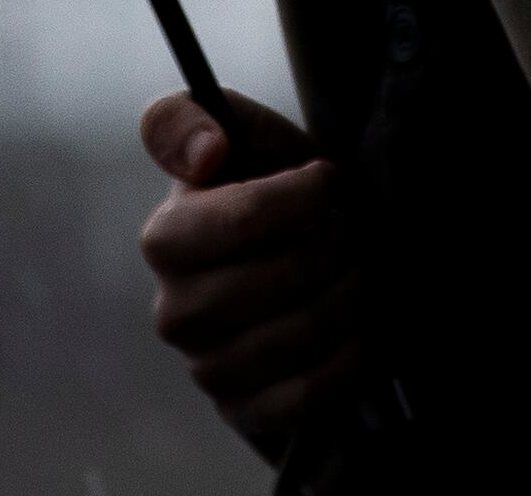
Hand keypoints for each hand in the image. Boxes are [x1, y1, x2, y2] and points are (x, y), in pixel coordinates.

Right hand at [136, 89, 364, 454]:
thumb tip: (207, 154)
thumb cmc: (273, 198)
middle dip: (335, 246)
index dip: (302, 198)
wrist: (303, 272)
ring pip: (295, 335)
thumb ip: (192, 118)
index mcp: (165, 238)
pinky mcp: (246, 411)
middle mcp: (174, 311)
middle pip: (277, 278)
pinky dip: (348, 356)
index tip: (330, 181)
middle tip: (356, 228)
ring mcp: (206, 368)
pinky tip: (363, 326)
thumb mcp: (241, 139)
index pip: (240, 219)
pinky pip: (305, 393)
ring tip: (364, 269)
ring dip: (350, 296)